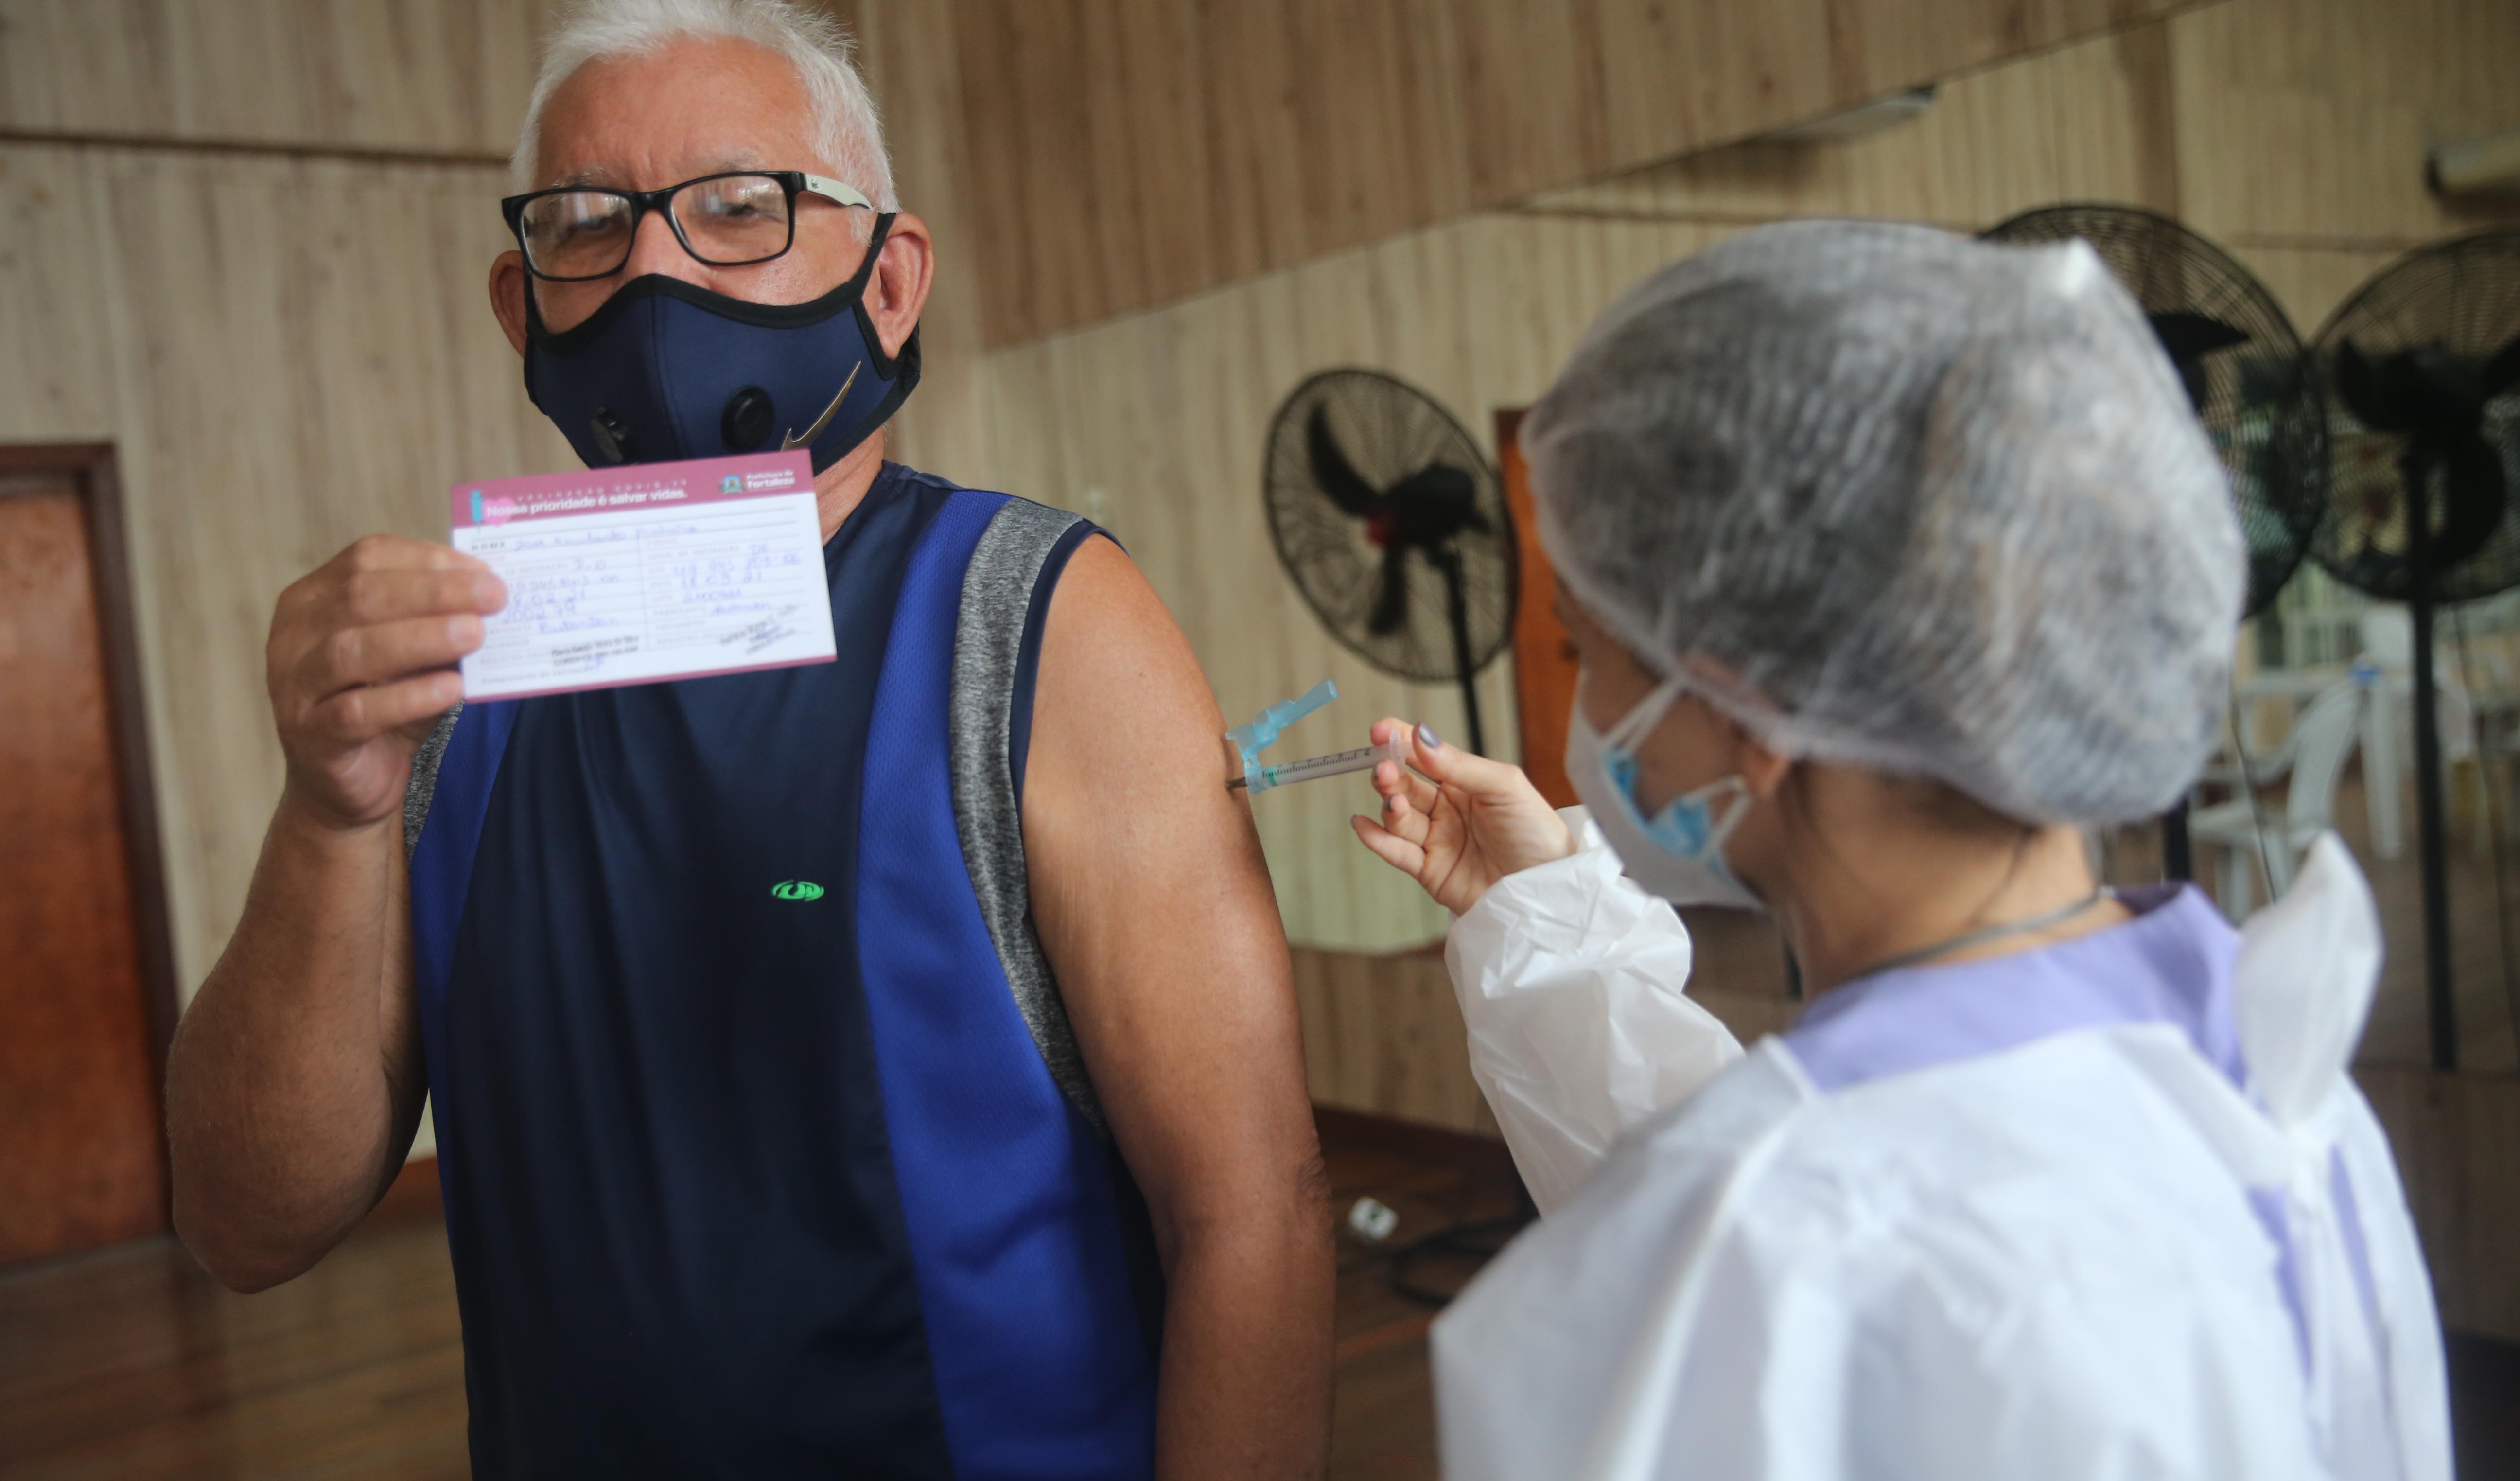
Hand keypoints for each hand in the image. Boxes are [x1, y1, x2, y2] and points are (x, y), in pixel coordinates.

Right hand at [265, 535, 504, 832]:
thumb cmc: (384, 706)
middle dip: (435, 593)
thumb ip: (438, 624)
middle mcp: (293, 635)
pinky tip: (451, 688)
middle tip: (494, 596)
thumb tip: (491, 597)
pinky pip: (357, 712)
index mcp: (313, 599)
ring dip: (421, 638)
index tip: (484, 572)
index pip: (367, 559)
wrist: (346, 787)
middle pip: (361, 596)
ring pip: (353, 650)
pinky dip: (408, 697)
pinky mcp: (310, 736)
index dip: (428, 561)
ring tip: (475, 634)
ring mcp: (294, 686)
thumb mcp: (414, 657)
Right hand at [1350, 718, 1576, 914]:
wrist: (1546, 887)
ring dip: (1390, 806)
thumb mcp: (1504, 787)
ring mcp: (1437, 841)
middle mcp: (1447, 810)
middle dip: (1390, 774)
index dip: (1399, 741)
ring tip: (1395, 803)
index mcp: (1465, 784)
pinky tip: (1363, 825)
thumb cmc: (1537, 833)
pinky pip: (1398, 854)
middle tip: (1384, 769)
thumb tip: (1420, 736)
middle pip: (1405, 786)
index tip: (1380, 730)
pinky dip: (1377, 840)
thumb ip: (1460, 764)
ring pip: (1399, 818)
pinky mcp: (1431, 872)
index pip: (1423, 756)